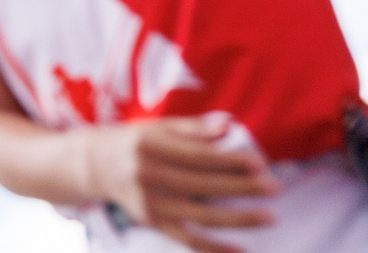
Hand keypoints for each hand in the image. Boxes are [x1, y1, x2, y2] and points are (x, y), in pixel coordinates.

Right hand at [82, 116, 276, 252]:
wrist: (93, 165)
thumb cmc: (133, 141)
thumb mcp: (156, 127)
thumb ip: (192, 129)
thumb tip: (229, 127)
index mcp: (149, 145)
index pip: (198, 155)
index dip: (230, 160)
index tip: (259, 163)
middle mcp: (147, 174)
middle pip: (203, 185)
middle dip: (243, 187)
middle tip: (274, 187)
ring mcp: (149, 202)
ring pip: (200, 215)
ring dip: (239, 219)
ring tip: (269, 216)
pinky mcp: (152, 221)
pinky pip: (188, 239)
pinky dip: (215, 248)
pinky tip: (241, 249)